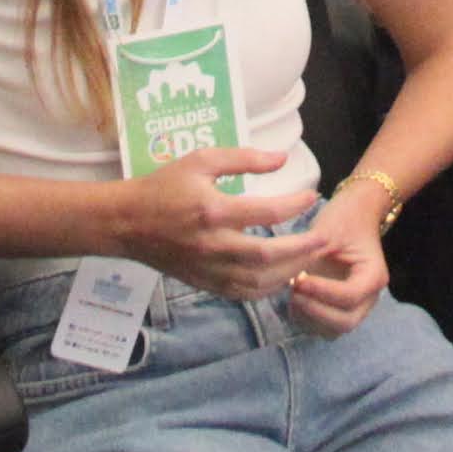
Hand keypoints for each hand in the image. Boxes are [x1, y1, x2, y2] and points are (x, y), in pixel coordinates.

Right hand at [116, 147, 319, 298]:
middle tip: (325, 238)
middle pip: (268, 255)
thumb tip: (282, 159)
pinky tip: (283, 275)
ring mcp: (208, 269)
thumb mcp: (201, 160)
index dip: (296, 204)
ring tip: (310, 258)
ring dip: (290, 272)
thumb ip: (243, 158)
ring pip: (259, 281)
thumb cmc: (164, 186)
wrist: (127, 223)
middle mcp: (213, 244)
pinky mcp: (205, 284)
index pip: (267, 212)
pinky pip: (243, 294)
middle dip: (303, 249)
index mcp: (213, 210)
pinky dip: (268, 288)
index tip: (312, 195)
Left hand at [278, 185, 389, 334]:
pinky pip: (323, 328)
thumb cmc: (344, 219)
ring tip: (293, 294)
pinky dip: (307, 319)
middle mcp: (368, 297)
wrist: (353, 214)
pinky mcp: (339, 309)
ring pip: (333, 330)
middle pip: (345, 321)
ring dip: (309, 318)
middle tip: (294, 290)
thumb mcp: (327, 232)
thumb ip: (310, 258)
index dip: (322, 292)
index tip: (299, 278)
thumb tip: (289, 280)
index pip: (349, 296)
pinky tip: (294, 298)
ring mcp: (354, 306)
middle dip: (315, 310)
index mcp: (373, 276)